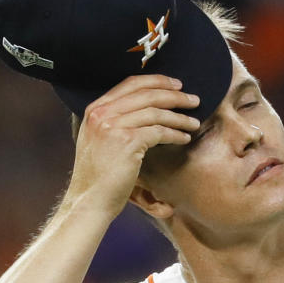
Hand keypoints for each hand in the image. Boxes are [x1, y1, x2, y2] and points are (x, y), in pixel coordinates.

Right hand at [65, 74, 200, 218]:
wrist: (89, 200)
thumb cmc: (99, 177)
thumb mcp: (99, 141)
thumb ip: (114, 122)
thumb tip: (142, 112)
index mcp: (95, 109)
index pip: (130, 84)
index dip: (156, 81)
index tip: (175, 85)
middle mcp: (102, 113)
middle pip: (146, 94)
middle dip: (174, 95)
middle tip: (193, 99)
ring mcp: (113, 126)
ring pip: (155, 112)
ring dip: (179, 116)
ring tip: (194, 122)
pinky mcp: (127, 142)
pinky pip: (159, 131)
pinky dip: (175, 134)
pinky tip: (184, 138)